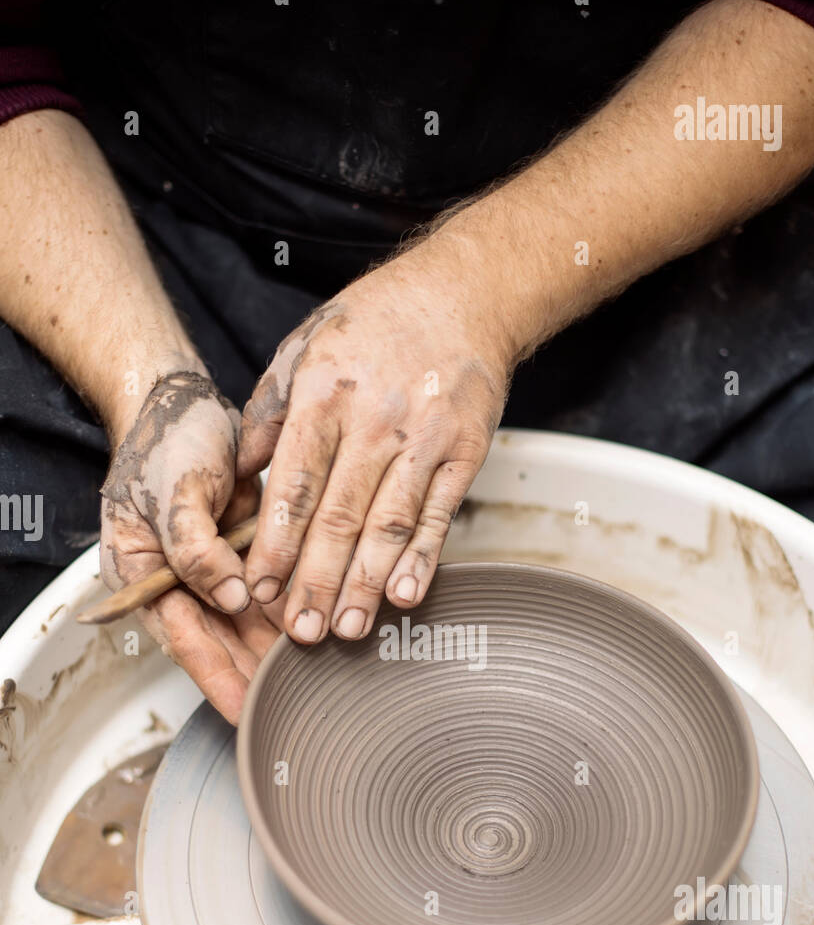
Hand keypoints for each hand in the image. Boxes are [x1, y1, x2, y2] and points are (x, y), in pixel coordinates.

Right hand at [100, 369, 284, 723]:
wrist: (186, 403)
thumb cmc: (167, 441)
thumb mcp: (176, 493)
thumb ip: (196, 549)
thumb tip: (229, 599)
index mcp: (142, 575)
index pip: (182, 638)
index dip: (216, 677)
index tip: (245, 711)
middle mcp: (177, 582)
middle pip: (217, 642)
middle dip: (253, 676)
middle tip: (290, 710)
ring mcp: (212, 571)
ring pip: (246, 625)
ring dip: (276, 648)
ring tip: (312, 681)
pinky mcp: (242, 556)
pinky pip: (267, 593)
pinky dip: (288, 611)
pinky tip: (317, 629)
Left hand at [238, 247, 512, 641]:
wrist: (465, 291)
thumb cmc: (376, 322)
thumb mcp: (305, 349)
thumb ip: (269, 414)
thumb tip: (235, 476)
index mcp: (325, 396)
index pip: (293, 487)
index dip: (275, 546)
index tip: (258, 590)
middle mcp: (375, 421)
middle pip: (339, 517)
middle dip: (317, 581)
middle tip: (300, 633)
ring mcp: (424, 438)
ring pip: (388, 523)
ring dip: (366, 583)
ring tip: (348, 629)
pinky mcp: (465, 451)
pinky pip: (440, 514)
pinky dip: (422, 558)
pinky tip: (404, 595)